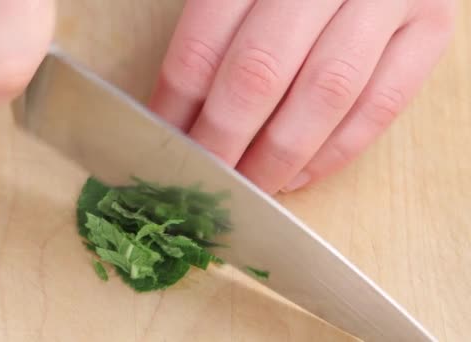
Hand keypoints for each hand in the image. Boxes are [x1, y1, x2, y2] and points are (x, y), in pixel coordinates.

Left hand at [149, 0, 454, 193]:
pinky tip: (299, 176)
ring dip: (279, 157)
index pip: (202, 50)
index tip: (167, 148)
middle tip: (205, 181)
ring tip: (251, 189)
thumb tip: (177, 121)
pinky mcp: (430, 27)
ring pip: (324, 95)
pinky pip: (380, 106)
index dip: (178, 111)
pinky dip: (335, 154)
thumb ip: (214, 41)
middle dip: (224, 143)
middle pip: (258, 74)